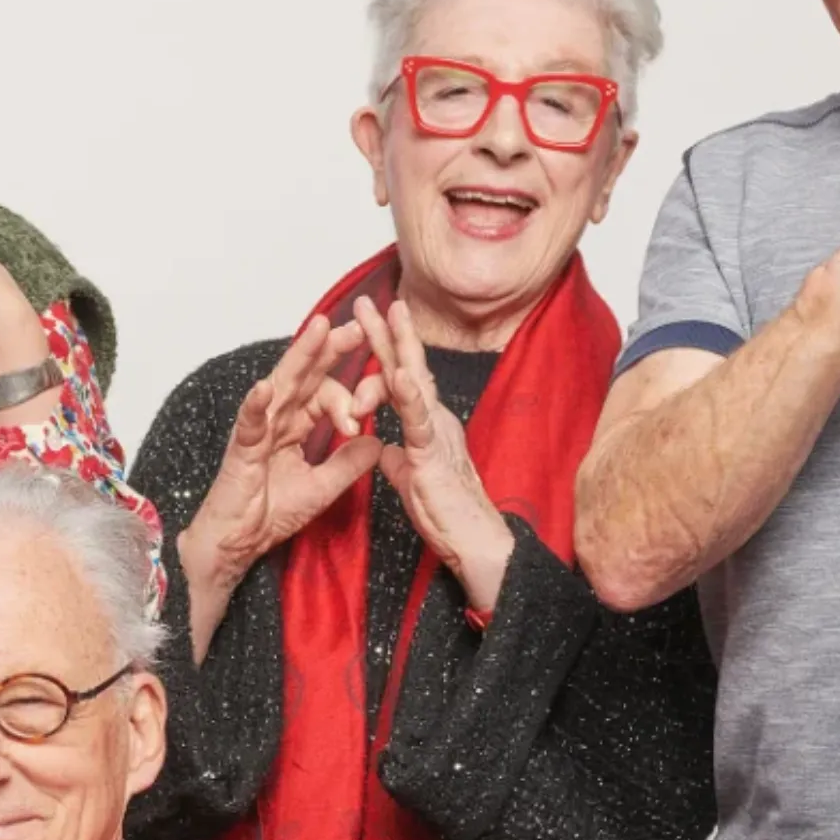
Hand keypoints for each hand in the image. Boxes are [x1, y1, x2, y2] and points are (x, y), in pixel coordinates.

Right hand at [176, 310, 383, 657]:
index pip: (324, 396)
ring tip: (319, 330)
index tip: (367, 405)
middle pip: (306, 377)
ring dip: (299, 358)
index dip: (349, 396)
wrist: (238, 543)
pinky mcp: (241, 451)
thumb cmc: (269, 514)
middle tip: (356, 325)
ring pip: (281, 386)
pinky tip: (266, 387)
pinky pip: (249, 424)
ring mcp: (256, 432)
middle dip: (329, 350)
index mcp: (294, 427)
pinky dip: (256, 405)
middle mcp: (276, 421)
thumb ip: (348, 464)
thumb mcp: (322, 488)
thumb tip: (378, 442)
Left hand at [359, 297, 514, 612]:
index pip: (399, 381)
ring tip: (385, 312)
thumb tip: (381, 450)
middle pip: (407, 366)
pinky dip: (409, 395)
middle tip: (368, 298)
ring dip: (397, 345)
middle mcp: (434, 418)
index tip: (365, 325)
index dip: (382, 353)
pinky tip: (397, 372)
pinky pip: (419, 420)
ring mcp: (436, 431)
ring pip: (414, 380)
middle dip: (388, 331)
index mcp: (425, 424)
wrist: (474, 541)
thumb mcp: (410, 480)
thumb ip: (396, 460)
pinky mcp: (434, 453)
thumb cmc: (446, 513)